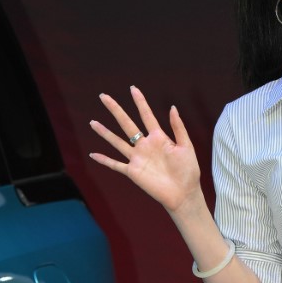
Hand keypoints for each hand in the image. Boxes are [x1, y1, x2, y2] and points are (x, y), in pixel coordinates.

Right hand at [89, 87, 201, 215]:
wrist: (184, 194)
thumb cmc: (188, 171)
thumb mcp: (186, 147)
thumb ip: (178, 128)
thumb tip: (173, 107)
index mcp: (158, 138)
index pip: (146, 115)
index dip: (140, 102)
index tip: (132, 88)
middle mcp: (145, 146)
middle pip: (126, 124)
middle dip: (115, 110)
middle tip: (103, 96)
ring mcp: (137, 158)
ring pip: (117, 142)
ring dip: (105, 132)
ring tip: (93, 122)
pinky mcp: (133, 172)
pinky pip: (116, 165)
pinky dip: (104, 160)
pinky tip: (93, 154)